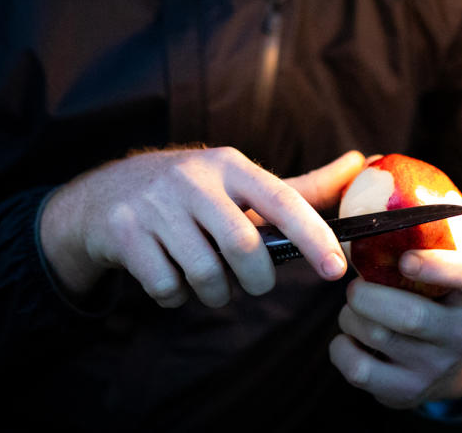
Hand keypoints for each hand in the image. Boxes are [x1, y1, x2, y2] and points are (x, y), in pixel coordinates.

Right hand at [40, 147, 364, 307]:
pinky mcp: (123, 232)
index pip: (282, 200)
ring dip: (216, 293)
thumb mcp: (241, 181)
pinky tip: (174, 280)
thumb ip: (301, 186)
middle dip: (257, 280)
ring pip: (206, 273)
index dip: (313, 236)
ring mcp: (155, 205)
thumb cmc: (193, 193)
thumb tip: (359, 164)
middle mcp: (193, 178)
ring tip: (211, 282)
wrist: (102, 196)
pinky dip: (178, 297)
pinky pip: (167, 287)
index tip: (336, 270)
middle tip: (254, 284)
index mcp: (231, 165)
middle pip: (245, 247)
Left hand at [330, 249, 461, 408]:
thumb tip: (361, 194)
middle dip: (368, 295)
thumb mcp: (442, 269)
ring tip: (355, 309)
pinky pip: (359, 369)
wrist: (443, 361)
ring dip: (350, 316)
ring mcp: (436, 367)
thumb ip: (419, 240)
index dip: (440, 267)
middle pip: (411, 316)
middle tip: (355, 286)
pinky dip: (341, 348)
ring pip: (377, 336)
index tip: (405, 260)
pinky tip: (350, 339)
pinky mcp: (407, 392)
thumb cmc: (431, 296)